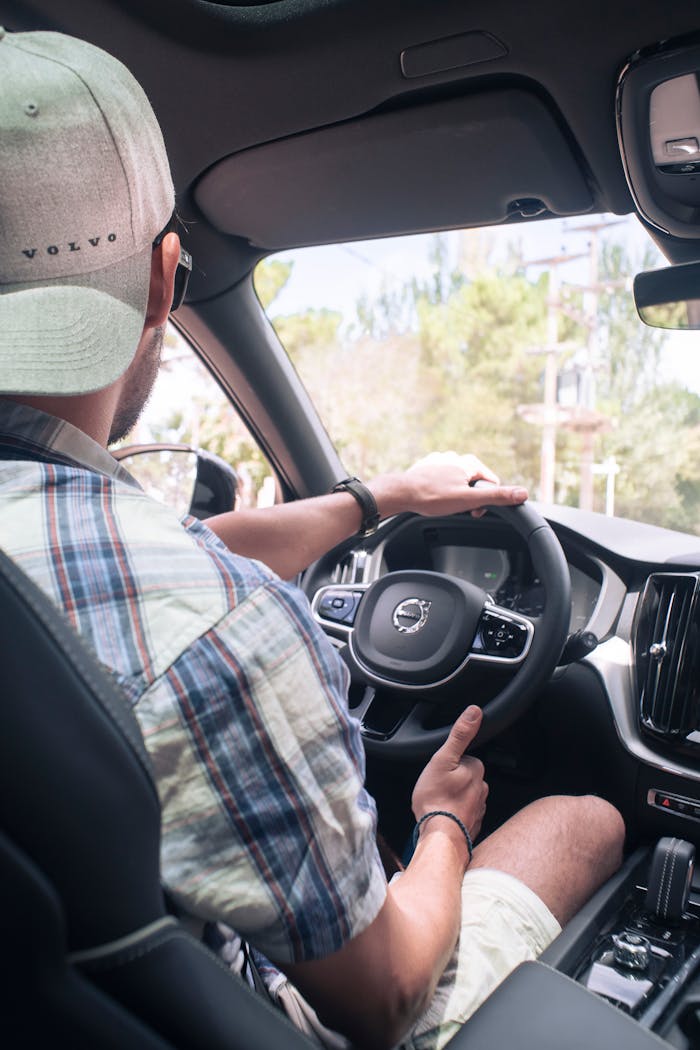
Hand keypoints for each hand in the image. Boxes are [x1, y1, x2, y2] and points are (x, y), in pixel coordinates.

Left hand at [368, 450, 527, 519]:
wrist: (401, 493)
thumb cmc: (432, 497)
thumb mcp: (469, 499)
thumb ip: (496, 496)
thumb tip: (522, 493)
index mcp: (469, 462)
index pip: (491, 484)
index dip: (485, 501)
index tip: (473, 511)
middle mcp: (456, 457)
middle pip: (474, 483)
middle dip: (469, 498)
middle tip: (456, 508)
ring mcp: (440, 460)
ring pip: (457, 482)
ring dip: (454, 495)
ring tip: (442, 503)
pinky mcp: (427, 466)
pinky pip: (442, 481)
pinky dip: (440, 490)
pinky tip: (433, 497)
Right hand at [411, 705, 487, 842]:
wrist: (440, 835)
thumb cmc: (437, 798)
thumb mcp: (443, 759)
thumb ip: (460, 735)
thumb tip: (475, 711)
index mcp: (476, 769)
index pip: (465, 758)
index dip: (450, 763)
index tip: (439, 771)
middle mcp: (482, 788)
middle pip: (465, 777)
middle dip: (452, 780)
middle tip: (436, 786)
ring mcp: (479, 808)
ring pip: (465, 795)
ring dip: (454, 797)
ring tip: (438, 801)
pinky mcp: (473, 824)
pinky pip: (464, 813)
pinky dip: (455, 813)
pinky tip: (443, 814)